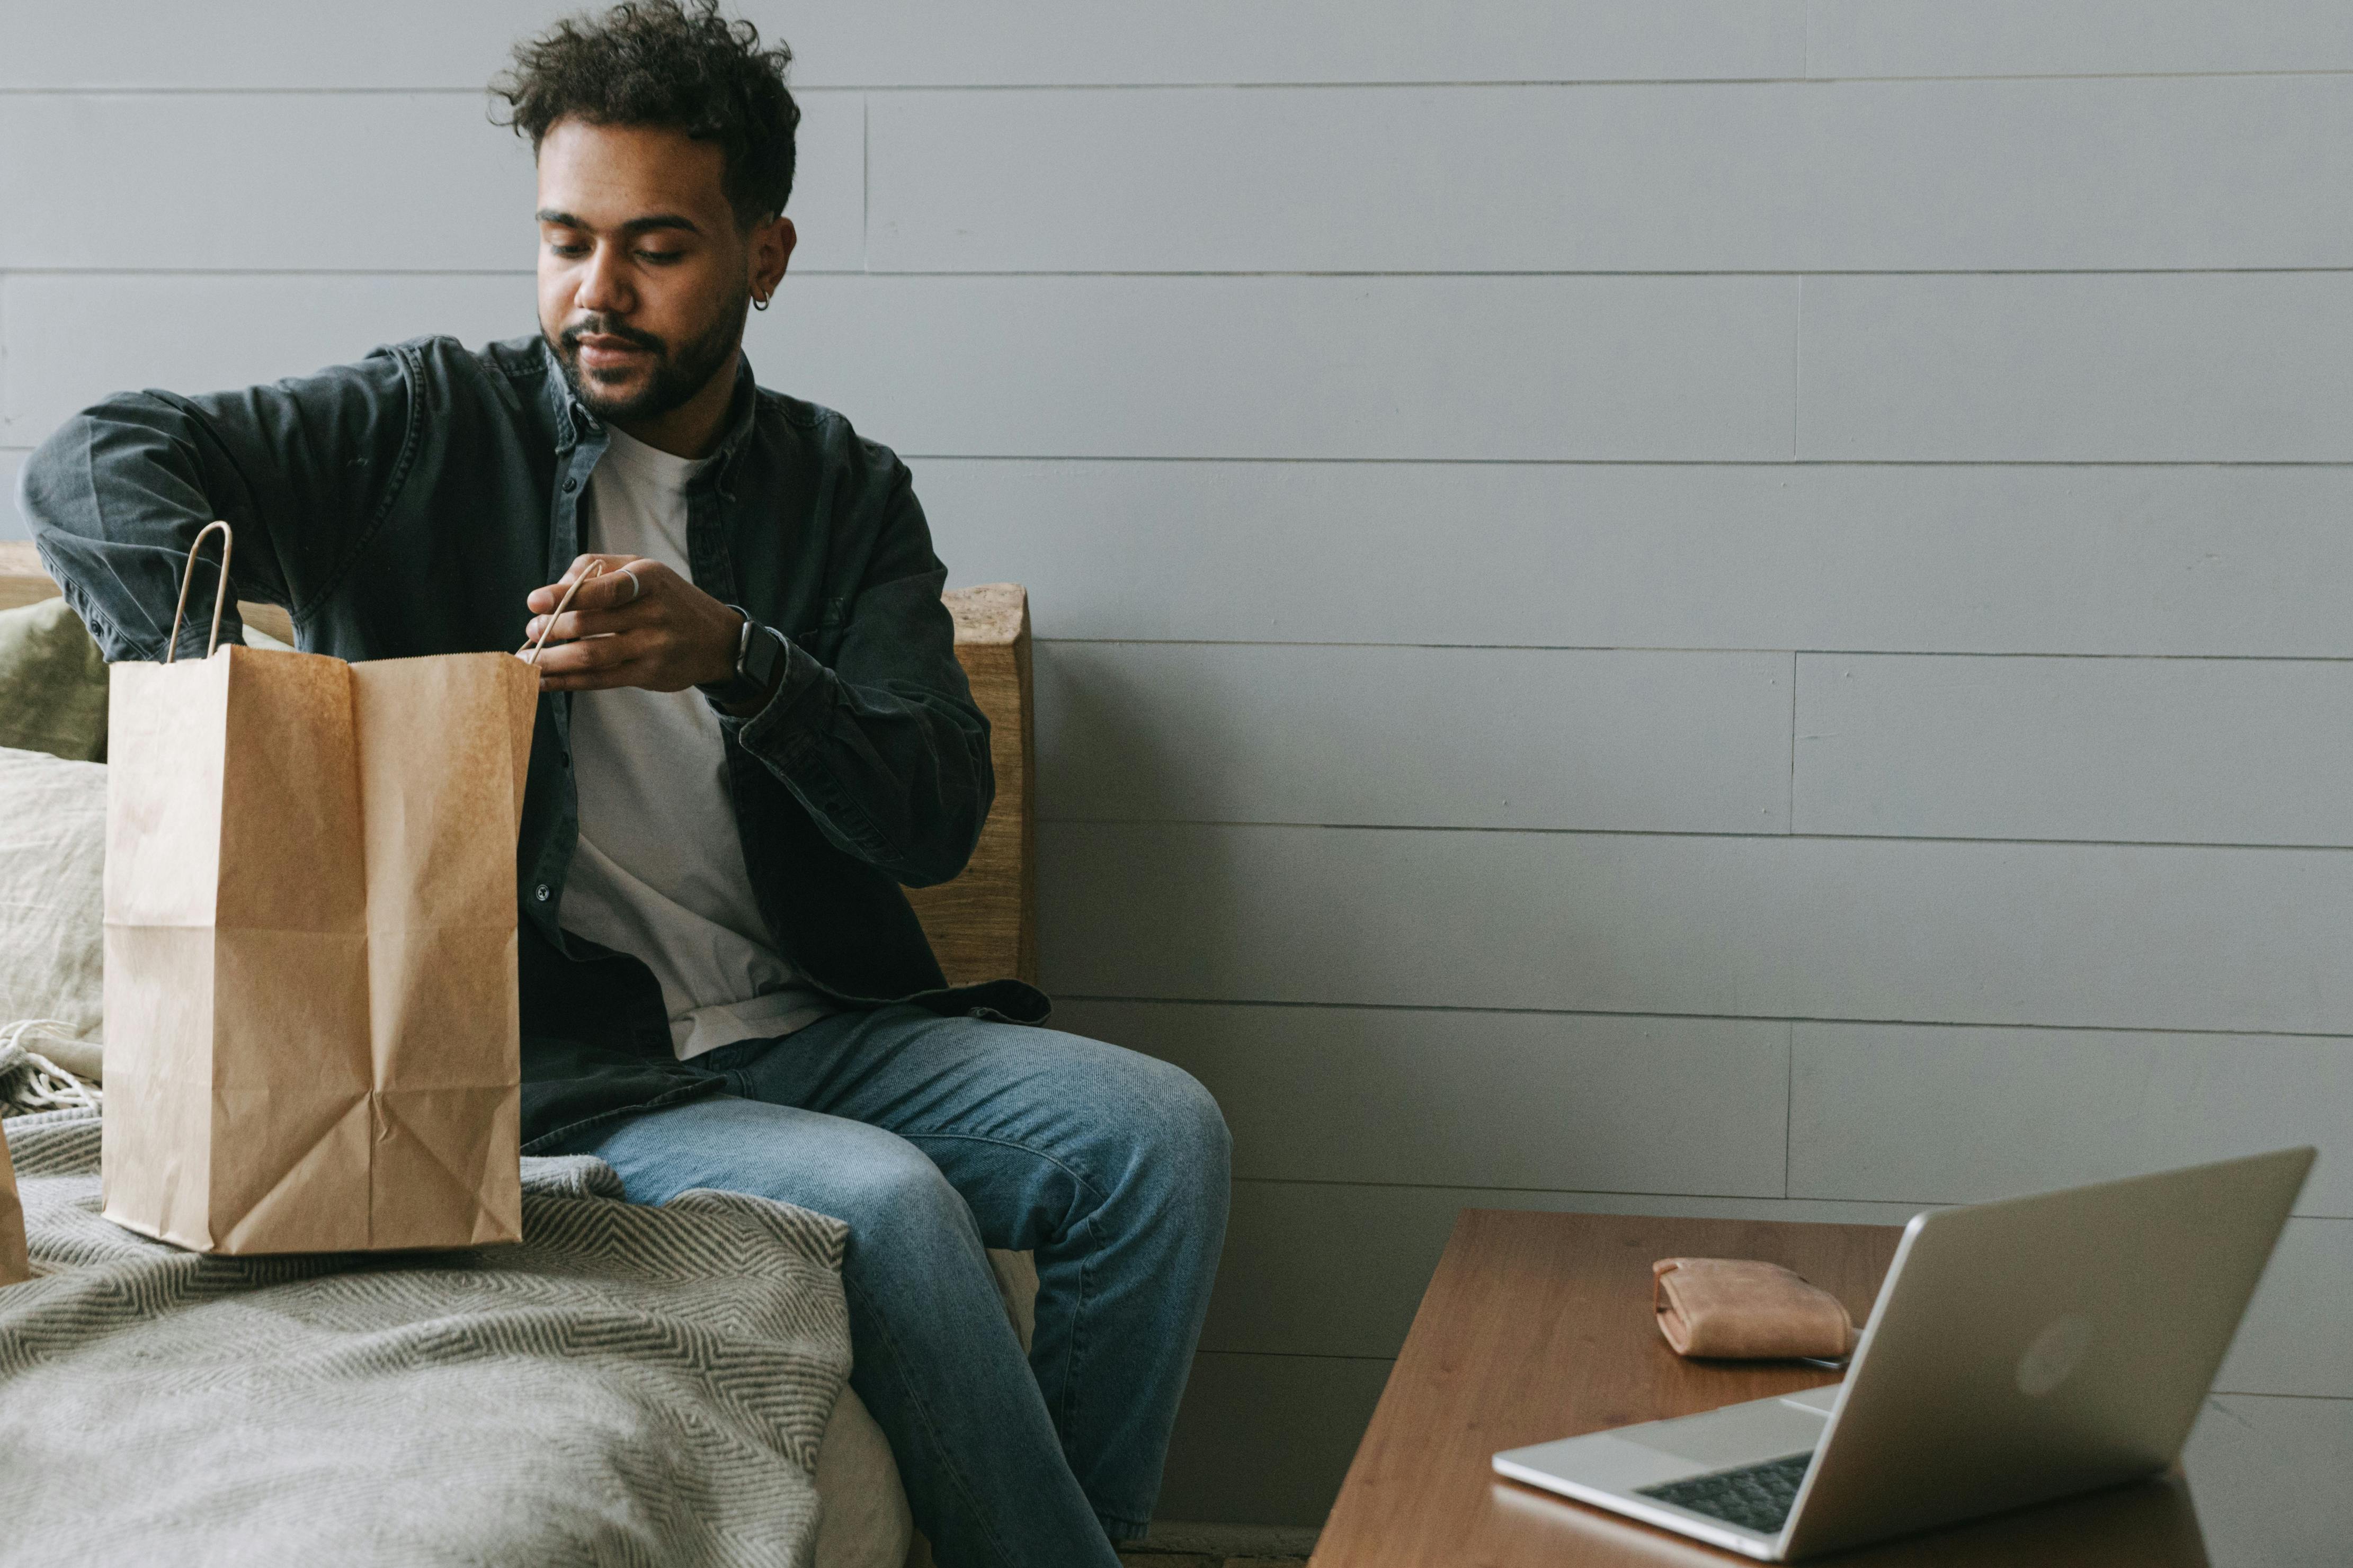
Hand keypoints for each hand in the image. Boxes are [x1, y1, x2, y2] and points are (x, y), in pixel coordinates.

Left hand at [518, 553, 740, 694]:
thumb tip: (556, 587)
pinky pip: (600, 679)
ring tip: (528, 658)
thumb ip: (599, 568)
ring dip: (552, 659)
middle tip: (531, 630)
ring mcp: (653, 647)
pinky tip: (543, 681)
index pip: (605, 587)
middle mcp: (654, 613)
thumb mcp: (644, 569)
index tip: (534, 601)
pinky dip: (567, 682)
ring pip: (591, 655)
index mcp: (650, 579)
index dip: (565, 595)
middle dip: (551, 627)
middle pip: (590, 622)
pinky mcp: (649, 675)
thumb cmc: (669, 599)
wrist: (718, 641)